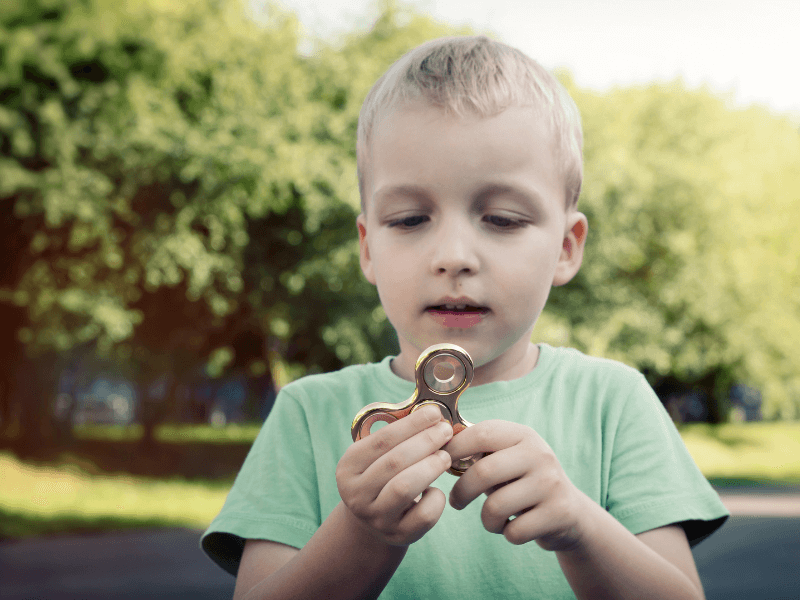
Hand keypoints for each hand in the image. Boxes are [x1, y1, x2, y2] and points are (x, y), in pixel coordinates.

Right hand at [336, 404, 453, 545]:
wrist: (373, 520)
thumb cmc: (382, 476)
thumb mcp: (377, 456)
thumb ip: (397, 436)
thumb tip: (432, 414)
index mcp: (348, 467)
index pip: (381, 440)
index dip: (411, 424)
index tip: (434, 413)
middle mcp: (356, 494)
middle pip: (394, 462)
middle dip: (425, 442)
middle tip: (445, 431)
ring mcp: (376, 518)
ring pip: (405, 488)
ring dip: (430, 466)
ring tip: (445, 456)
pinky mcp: (398, 535)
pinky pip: (424, 516)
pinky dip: (436, 498)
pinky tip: (436, 489)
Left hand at [444, 420, 591, 549]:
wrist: (570, 513)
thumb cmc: (522, 483)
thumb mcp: (507, 459)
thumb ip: (479, 452)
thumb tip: (437, 445)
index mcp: (523, 435)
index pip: (482, 433)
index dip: (455, 448)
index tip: (440, 462)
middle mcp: (540, 454)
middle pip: (484, 472)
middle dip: (462, 491)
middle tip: (456, 501)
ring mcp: (551, 483)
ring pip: (496, 507)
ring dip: (486, 520)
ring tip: (492, 519)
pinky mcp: (559, 513)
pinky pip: (514, 531)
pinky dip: (506, 534)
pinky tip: (514, 527)